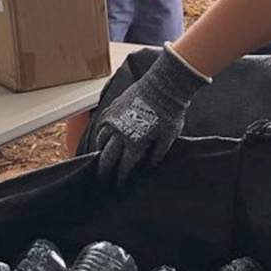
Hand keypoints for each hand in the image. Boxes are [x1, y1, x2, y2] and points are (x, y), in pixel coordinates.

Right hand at [89, 45, 209, 187]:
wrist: (165, 84)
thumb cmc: (170, 111)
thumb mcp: (169, 137)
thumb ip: (157, 154)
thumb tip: (150, 167)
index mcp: (135, 143)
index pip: (124, 167)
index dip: (121, 178)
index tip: (119, 185)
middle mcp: (120, 133)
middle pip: (107, 157)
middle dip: (104, 171)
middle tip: (102, 180)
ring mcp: (114, 119)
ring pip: (101, 140)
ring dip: (101, 152)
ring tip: (101, 159)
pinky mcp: (113, 107)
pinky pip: (102, 124)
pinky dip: (101, 133)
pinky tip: (103, 137)